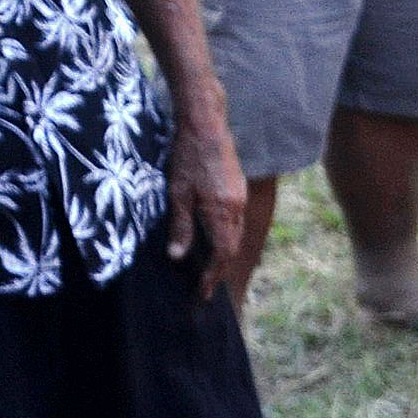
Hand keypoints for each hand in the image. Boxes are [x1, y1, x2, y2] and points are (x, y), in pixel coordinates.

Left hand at [163, 109, 244, 300]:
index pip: (221, 254)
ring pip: (236, 234)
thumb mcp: (178, 193)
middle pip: (232, 247)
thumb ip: (180, 226)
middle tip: (207, 288)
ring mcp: (240, 197)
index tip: (203, 292)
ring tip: (211, 269)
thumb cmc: (188, 157)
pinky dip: (227, 236)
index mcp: (222, 211)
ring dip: (224, 254)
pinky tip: (216, 238)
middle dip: (220, 270)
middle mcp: (237, 207)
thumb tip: (178, 256)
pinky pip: (237, 221)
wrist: (207, 125)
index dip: (213, 275)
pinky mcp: (238, 188)